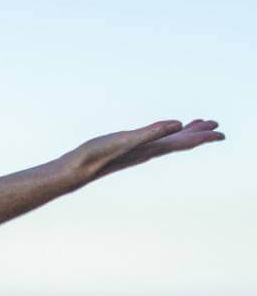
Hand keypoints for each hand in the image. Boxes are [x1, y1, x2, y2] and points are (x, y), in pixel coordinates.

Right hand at [62, 118, 224, 183]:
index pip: (184, 142)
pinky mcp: (126, 148)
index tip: (220, 132)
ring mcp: (138, 150)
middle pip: (180, 142)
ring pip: (167, 141)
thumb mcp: (126, 140)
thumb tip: (178, 124)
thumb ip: (152, 132)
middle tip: (215, 125)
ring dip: (182, 133)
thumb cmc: (98, 155)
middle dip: (198, 134)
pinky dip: (163, 134)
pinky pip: (152, 140)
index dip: (203, 137)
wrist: (76, 170)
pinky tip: (161, 132)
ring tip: (193, 125)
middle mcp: (148, 150)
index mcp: (152, 148)